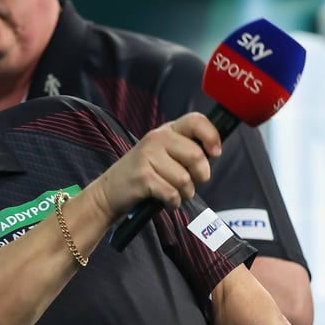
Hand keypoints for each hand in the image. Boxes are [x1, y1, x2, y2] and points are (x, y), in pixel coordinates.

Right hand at [89, 112, 221, 219]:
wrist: (109, 191)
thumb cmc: (144, 174)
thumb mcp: (163, 153)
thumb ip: (186, 149)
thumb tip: (214, 152)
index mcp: (166, 131)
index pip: (196, 121)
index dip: (212, 136)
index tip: (215, 153)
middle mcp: (156, 138)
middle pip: (196, 155)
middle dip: (200, 177)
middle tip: (189, 183)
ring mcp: (147, 156)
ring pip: (185, 179)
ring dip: (185, 194)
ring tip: (173, 193)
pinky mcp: (142, 176)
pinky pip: (172, 194)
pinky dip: (173, 203)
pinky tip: (165, 201)